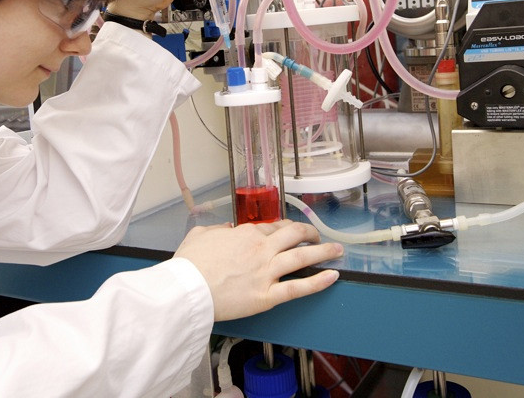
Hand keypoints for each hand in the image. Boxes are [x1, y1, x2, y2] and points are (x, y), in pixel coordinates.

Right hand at [174, 220, 342, 321]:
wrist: (186, 290)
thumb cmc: (189, 265)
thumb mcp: (199, 235)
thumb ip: (215, 229)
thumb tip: (224, 228)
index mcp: (245, 234)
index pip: (273, 227)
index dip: (284, 229)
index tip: (289, 232)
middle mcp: (260, 249)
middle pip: (294, 234)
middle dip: (310, 233)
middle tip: (317, 236)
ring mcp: (266, 272)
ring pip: (302, 256)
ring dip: (324, 252)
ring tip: (337, 251)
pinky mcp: (267, 296)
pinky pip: (299, 287)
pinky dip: (319, 282)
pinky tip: (332, 276)